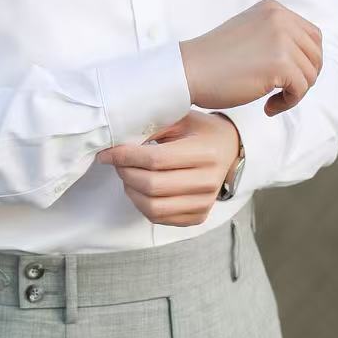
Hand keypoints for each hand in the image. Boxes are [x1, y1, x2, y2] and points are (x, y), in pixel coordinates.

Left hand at [94, 108, 241, 226]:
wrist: (230, 151)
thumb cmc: (201, 132)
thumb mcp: (180, 119)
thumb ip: (152, 128)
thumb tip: (117, 142)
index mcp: (206, 154)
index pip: (156, 160)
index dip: (125, 157)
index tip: (108, 153)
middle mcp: (208, 182)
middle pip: (152, 185)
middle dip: (126, 173)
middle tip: (117, 162)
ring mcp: (204, 203)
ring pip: (153, 207)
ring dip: (131, 191)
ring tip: (128, 175)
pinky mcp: (198, 217)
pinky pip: (159, 218)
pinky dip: (142, 204)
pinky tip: (140, 188)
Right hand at [179, 0, 322, 115]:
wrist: (187, 72)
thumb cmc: (213, 60)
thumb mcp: (249, 33)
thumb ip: (276, 36)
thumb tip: (309, 57)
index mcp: (274, 9)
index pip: (312, 36)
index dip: (305, 61)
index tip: (286, 78)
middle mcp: (281, 18)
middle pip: (316, 54)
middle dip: (304, 77)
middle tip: (282, 92)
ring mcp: (281, 40)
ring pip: (310, 74)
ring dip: (294, 93)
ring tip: (271, 100)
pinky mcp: (280, 63)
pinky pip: (301, 90)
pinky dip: (288, 103)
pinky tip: (267, 107)